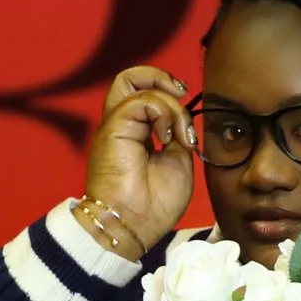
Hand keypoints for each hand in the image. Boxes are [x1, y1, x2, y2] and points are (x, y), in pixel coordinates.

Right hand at [82, 66, 195, 254]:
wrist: (133, 224)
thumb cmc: (154, 204)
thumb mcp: (178, 163)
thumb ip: (178, 136)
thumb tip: (182, 121)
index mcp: (136, 134)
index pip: (144, 95)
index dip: (168, 92)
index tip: (187, 103)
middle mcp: (122, 125)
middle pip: (129, 78)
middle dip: (159, 76)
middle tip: (181, 92)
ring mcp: (115, 124)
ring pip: (133, 82)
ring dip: (168, 102)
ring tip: (178, 131)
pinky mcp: (113, 127)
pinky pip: (141, 100)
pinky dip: (162, 111)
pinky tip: (167, 136)